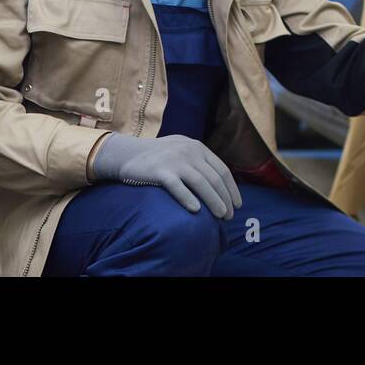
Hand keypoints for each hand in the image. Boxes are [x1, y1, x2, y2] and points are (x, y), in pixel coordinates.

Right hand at [92, 133, 241, 219]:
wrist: (127, 153)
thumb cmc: (158, 156)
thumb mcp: (182, 149)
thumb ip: (199, 160)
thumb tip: (219, 181)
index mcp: (198, 147)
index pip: (222, 170)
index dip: (232, 189)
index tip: (237, 204)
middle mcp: (189, 152)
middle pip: (214, 178)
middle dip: (225, 198)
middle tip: (228, 216)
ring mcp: (175, 161)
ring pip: (201, 183)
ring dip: (214, 201)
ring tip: (220, 216)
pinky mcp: (160, 171)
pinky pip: (178, 187)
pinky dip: (188, 198)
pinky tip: (196, 210)